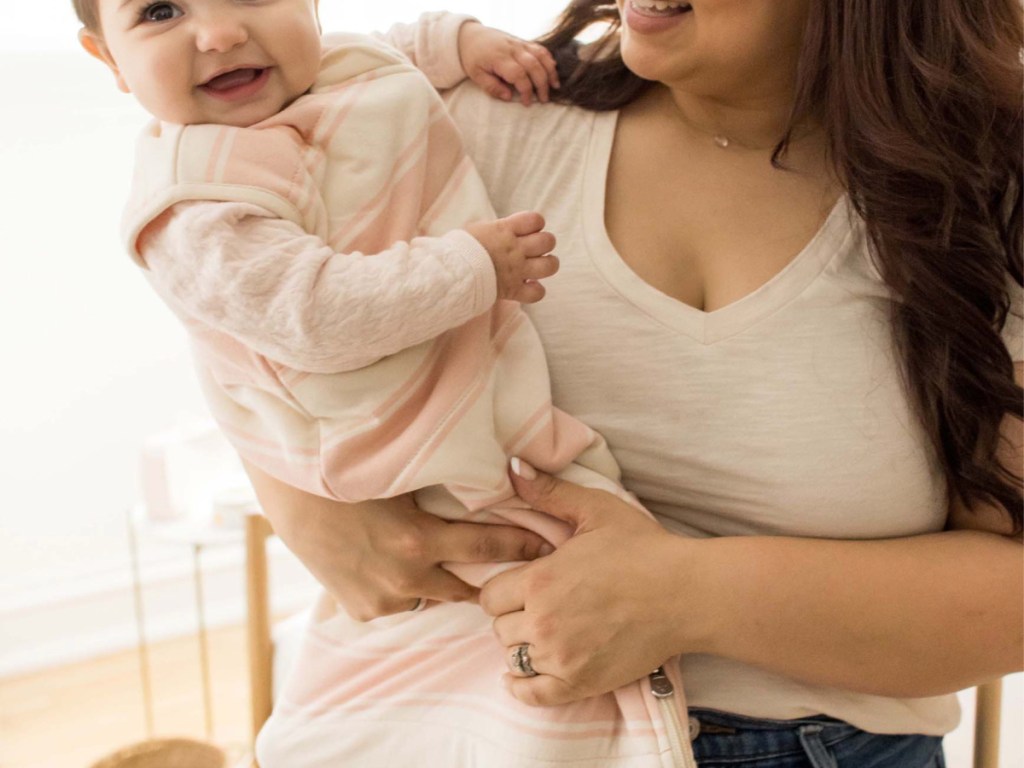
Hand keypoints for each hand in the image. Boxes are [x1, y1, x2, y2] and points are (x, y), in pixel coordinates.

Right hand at [243, 461, 553, 620]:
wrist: (291, 498)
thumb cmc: (349, 475)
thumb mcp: (402, 479)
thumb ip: (444, 488)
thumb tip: (495, 477)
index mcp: (418, 542)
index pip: (486, 548)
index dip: (521, 547)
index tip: (547, 546)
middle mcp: (404, 578)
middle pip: (466, 589)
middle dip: (490, 580)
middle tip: (517, 573)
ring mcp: (380, 599)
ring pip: (430, 597)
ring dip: (441, 583)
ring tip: (451, 566)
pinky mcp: (360, 609)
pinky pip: (397, 603)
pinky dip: (404, 588)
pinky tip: (399, 568)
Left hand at [458, 22, 559, 105]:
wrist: (471, 35)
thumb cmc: (473, 58)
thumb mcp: (476, 75)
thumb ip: (492, 87)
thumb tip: (509, 98)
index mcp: (499, 58)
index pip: (518, 75)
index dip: (526, 90)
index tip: (526, 103)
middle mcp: (512, 49)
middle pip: (534, 66)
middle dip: (542, 84)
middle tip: (543, 100)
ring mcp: (519, 43)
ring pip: (541, 56)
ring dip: (550, 72)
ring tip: (554, 87)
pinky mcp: (523, 41)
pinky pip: (540, 49)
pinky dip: (549, 59)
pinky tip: (553, 71)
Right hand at [466, 211, 557, 302]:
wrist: (449, 271)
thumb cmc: (458, 249)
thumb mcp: (477, 230)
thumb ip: (496, 229)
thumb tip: (503, 228)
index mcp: (504, 230)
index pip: (536, 219)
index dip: (536, 224)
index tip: (527, 230)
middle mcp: (514, 249)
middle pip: (548, 241)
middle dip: (544, 244)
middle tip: (534, 250)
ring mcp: (515, 270)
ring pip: (549, 266)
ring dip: (548, 265)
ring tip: (538, 267)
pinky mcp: (512, 290)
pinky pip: (537, 293)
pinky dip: (536, 291)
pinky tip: (528, 287)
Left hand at [480, 460, 705, 706]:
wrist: (687, 593)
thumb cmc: (643, 548)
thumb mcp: (595, 510)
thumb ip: (549, 492)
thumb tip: (512, 467)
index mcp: (540, 580)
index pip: (490, 596)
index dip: (504, 590)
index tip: (522, 586)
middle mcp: (543, 622)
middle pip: (499, 629)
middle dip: (513, 617)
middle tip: (538, 607)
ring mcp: (561, 657)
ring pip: (514, 658)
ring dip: (523, 646)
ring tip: (544, 633)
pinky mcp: (581, 682)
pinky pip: (531, 695)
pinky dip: (522, 687)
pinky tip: (525, 675)